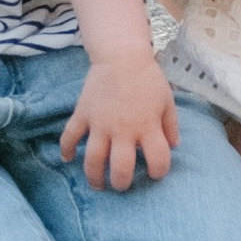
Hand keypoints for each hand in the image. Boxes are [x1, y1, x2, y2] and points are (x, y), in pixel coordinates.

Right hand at [61, 53, 180, 189]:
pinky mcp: (83, 114)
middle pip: (121, 168)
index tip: (155, 172)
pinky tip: (67, 159)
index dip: (159, 171)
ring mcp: (100, 123)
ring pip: (93, 159)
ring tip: (98, 184)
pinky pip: (70, 136)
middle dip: (121, 183)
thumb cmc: (147, 79)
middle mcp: (123, 129)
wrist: (121, 55)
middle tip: (121, 185)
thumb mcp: (167, 101)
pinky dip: (66, 149)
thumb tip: (174, 146)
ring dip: (94, 176)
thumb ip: (171, 126)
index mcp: (147, 126)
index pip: (158, 159)